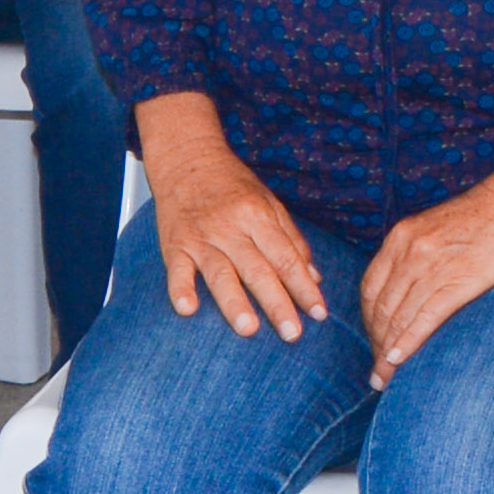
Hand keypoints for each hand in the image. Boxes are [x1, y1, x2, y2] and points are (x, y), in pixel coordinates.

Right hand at [145, 121, 327, 339]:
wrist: (187, 159)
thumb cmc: (232, 185)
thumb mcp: (268, 203)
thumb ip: (291, 240)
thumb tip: (314, 277)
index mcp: (258, 217)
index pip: (287, 258)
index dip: (304, 287)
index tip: (319, 314)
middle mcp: (231, 228)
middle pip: (258, 270)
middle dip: (277, 303)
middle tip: (293, 334)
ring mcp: (201, 237)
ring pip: (221, 273)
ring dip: (234, 302)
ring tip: (249, 329)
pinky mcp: (174, 245)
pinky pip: (177, 270)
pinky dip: (181, 289)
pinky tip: (188, 310)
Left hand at [360, 160, 493, 386]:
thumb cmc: (488, 214)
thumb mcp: (438, 227)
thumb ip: (418, 254)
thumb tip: (411, 290)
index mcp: (402, 236)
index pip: (371, 288)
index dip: (368, 321)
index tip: (375, 343)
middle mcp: (410, 250)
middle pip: (381, 307)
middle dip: (376, 343)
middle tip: (378, 372)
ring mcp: (433, 265)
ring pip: (399, 317)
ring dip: (388, 352)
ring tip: (386, 379)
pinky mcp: (459, 279)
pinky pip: (425, 318)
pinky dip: (408, 343)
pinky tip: (399, 362)